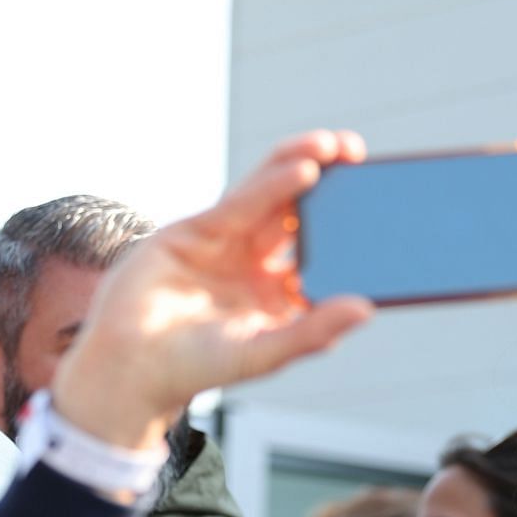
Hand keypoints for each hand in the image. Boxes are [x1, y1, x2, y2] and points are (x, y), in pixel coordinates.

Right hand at [52, 129, 374, 453]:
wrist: (130, 367)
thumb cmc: (196, 368)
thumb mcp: (265, 352)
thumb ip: (314, 331)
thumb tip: (366, 308)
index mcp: (280, 293)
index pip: (324, 250)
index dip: (353, 228)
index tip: (385, 207)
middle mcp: (258, 262)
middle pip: (303, 212)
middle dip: (333, 183)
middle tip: (362, 157)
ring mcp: (229, 242)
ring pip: (273, 193)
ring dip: (304, 165)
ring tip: (338, 147)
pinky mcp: (198, 229)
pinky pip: (243, 201)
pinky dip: (272, 184)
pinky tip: (304, 170)